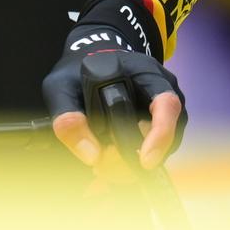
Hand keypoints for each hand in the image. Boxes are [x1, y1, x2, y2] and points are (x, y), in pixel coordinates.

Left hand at [43, 0, 182, 171]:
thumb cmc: (78, 71)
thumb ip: (69, 117)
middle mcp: (164, 93)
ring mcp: (165, 114)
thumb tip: (92, 156)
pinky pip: (152, 155)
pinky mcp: (158, 131)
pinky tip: (107, 165)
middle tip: (101, 167)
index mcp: (147, 74)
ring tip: (100, 166)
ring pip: (160, 152)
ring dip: (129, 165)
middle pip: (166, 136)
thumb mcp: (61, 87)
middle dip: (133, 158)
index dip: (160, 135)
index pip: (167, 104)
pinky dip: (129, 165)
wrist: (89, 62)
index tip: (144, 160)